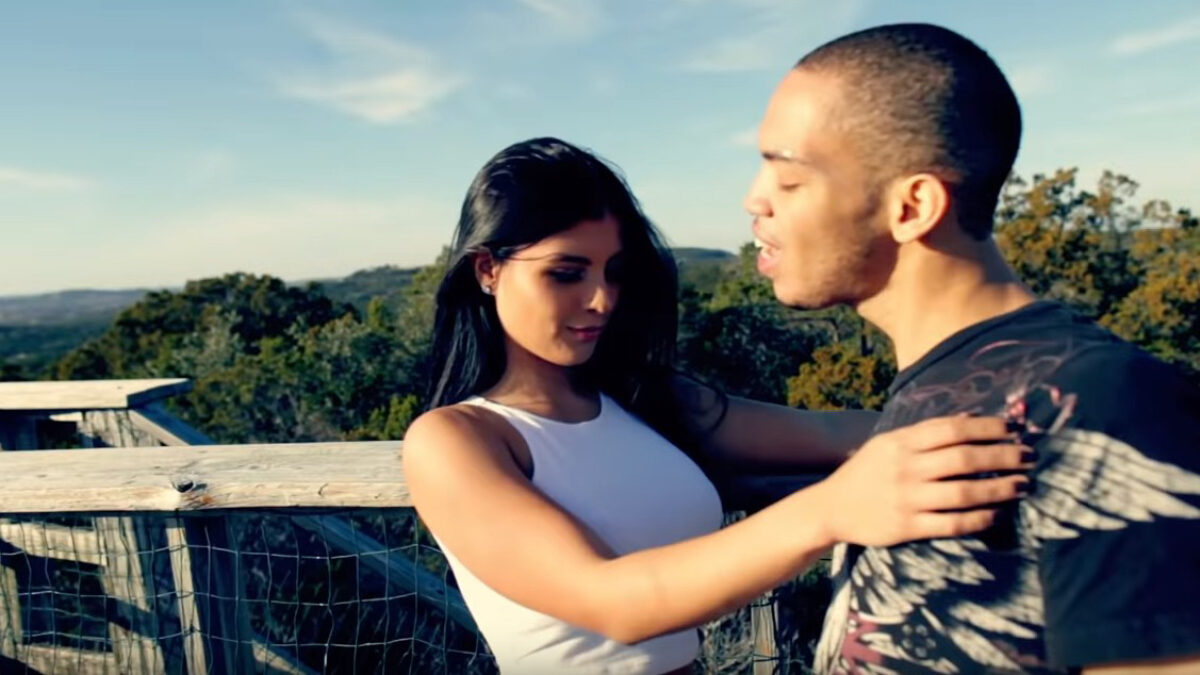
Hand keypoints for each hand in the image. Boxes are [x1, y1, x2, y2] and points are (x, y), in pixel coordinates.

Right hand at [815, 415, 1029, 546]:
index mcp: (901, 442)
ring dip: (999, 489)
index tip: (1014, 429)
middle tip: (1030, 457)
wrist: (831, 507)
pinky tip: (997, 514)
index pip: (952, 430)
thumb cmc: (866, 472)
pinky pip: (952, 523)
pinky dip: (980, 518)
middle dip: (1002, 457)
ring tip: (1022, 485)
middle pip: (963, 459)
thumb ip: (926, 432)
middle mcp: (905, 468)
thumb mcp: (888, 443)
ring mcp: (906, 499)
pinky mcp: (907, 527)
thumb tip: (971, 419)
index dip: (987, 428)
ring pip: (963, 493)